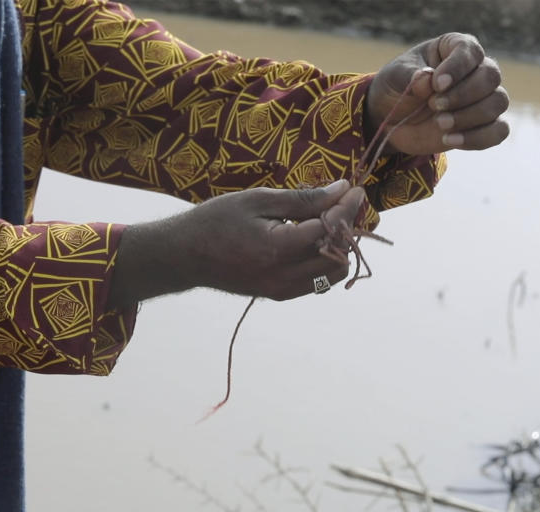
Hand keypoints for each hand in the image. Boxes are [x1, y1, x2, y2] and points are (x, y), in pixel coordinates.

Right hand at [107, 180, 364, 306]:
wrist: (183, 256)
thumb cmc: (214, 221)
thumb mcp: (257, 200)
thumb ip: (302, 199)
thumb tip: (340, 189)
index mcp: (278, 249)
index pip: (330, 229)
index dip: (347, 208)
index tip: (356, 189)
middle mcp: (284, 276)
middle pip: (339, 255)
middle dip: (347, 228)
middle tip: (342, 204)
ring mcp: (283, 290)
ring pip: (333, 273)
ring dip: (339, 246)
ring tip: (329, 221)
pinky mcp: (279, 294)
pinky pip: (317, 281)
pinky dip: (325, 260)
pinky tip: (314, 239)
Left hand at [366, 32, 509, 155]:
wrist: (392, 119)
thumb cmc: (397, 88)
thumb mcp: (395, 77)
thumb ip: (411, 76)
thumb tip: (428, 78)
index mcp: (454, 48)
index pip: (470, 51)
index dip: (458, 67)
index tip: (437, 84)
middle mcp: (475, 70)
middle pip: (491, 76)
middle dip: (464, 95)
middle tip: (434, 106)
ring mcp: (482, 98)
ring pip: (498, 102)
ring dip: (470, 117)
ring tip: (440, 124)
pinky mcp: (484, 124)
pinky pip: (499, 130)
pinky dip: (479, 138)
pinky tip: (451, 140)